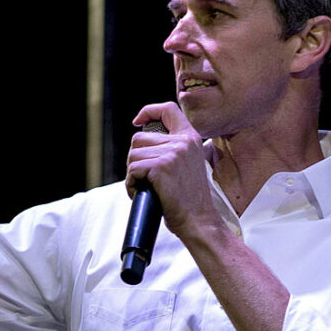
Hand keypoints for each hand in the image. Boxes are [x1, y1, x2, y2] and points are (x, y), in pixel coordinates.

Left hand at [125, 102, 219, 239]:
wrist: (199, 220)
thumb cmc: (189, 198)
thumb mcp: (189, 164)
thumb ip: (174, 148)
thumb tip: (147, 140)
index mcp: (190, 138)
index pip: (168, 109)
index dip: (149, 111)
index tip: (138, 121)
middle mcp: (182, 142)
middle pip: (138, 138)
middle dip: (135, 159)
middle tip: (146, 177)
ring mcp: (172, 153)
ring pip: (133, 155)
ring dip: (133, 173)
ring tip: (147, 187)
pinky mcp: (160, 167)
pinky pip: (132, 169)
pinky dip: (131, 184)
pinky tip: (143, 192)